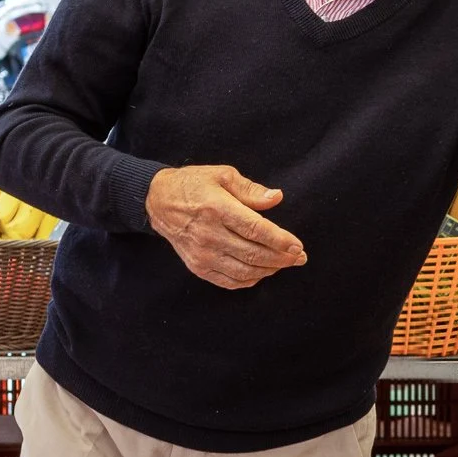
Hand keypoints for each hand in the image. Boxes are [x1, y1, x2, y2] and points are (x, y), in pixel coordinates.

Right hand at [146, 165, 305, 289]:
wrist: (157, 200)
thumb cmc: (194, 185)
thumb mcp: (222, 175)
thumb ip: (250, 189)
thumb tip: (276, 198)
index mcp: (217, 209)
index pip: (255, 229)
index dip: (279, 240)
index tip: (298, 246)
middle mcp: (208, 234)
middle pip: (253, 253)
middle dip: (282, 258)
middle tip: (300, 257)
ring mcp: (201, 254)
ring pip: (244, 271)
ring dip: (269, 270)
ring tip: (285, 263)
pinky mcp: (197, 266)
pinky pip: (229, 281)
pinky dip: (250, 280)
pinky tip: (262, 272)